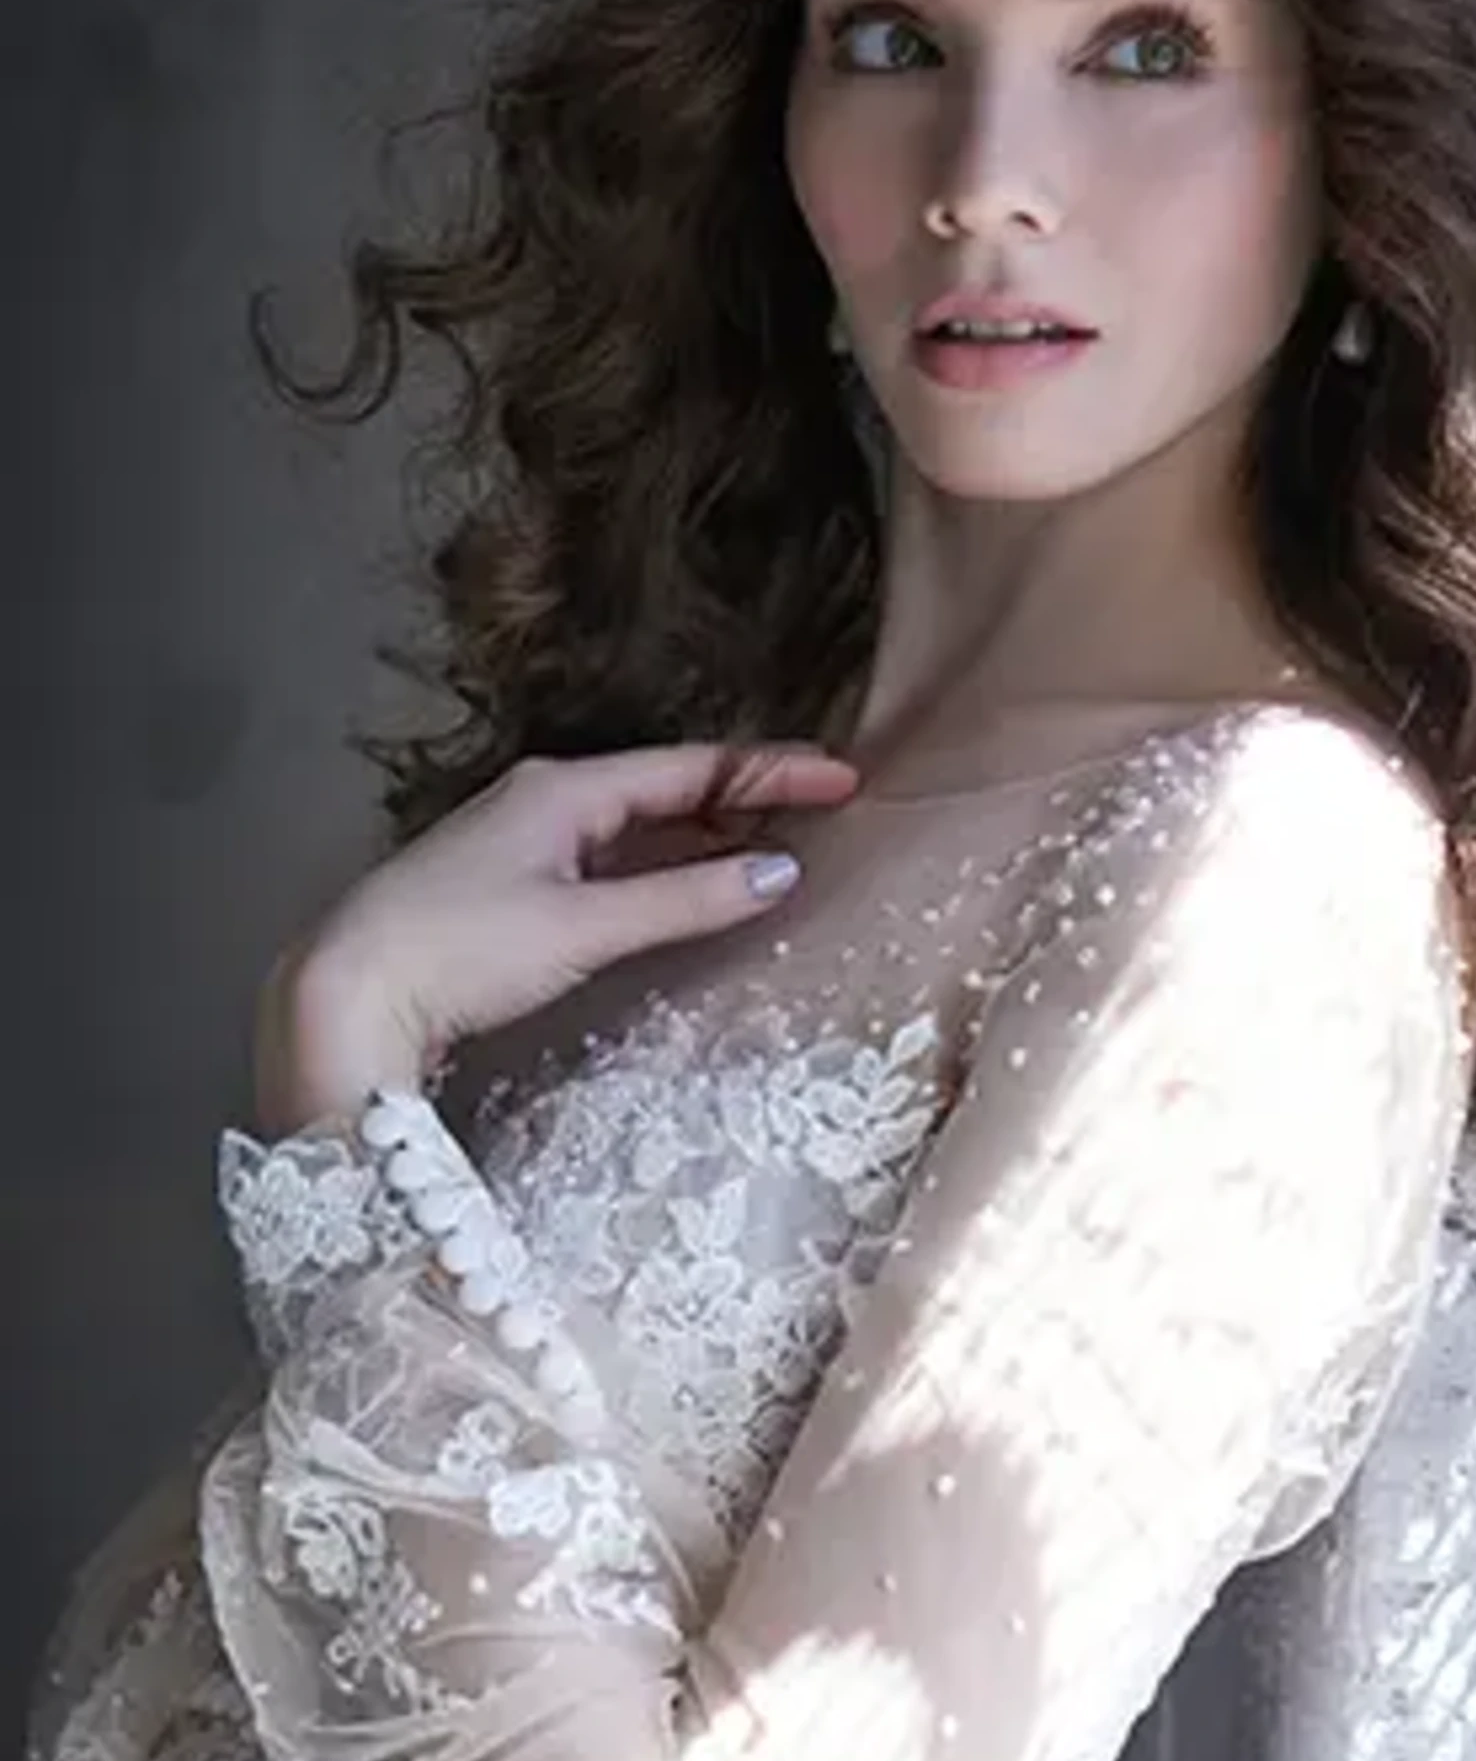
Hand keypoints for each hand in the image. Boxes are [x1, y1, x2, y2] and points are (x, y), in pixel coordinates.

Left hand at [257, 742, 859, 1123]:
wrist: (345, 994)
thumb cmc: (454, 950)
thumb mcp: (583, 927)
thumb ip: (685, 901)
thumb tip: (777, 872)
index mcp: (563, 789)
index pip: (692, 767)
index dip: (772, 771)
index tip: (844, 779)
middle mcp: (543, 803)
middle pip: (668, 790)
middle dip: (748, 797)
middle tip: (824, 808)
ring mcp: (523, 847)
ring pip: (639, 830)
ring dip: (708, 838)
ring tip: (778, 848)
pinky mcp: (510, 894)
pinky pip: (611, 866)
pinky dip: (664, 874)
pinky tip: (692, 896)